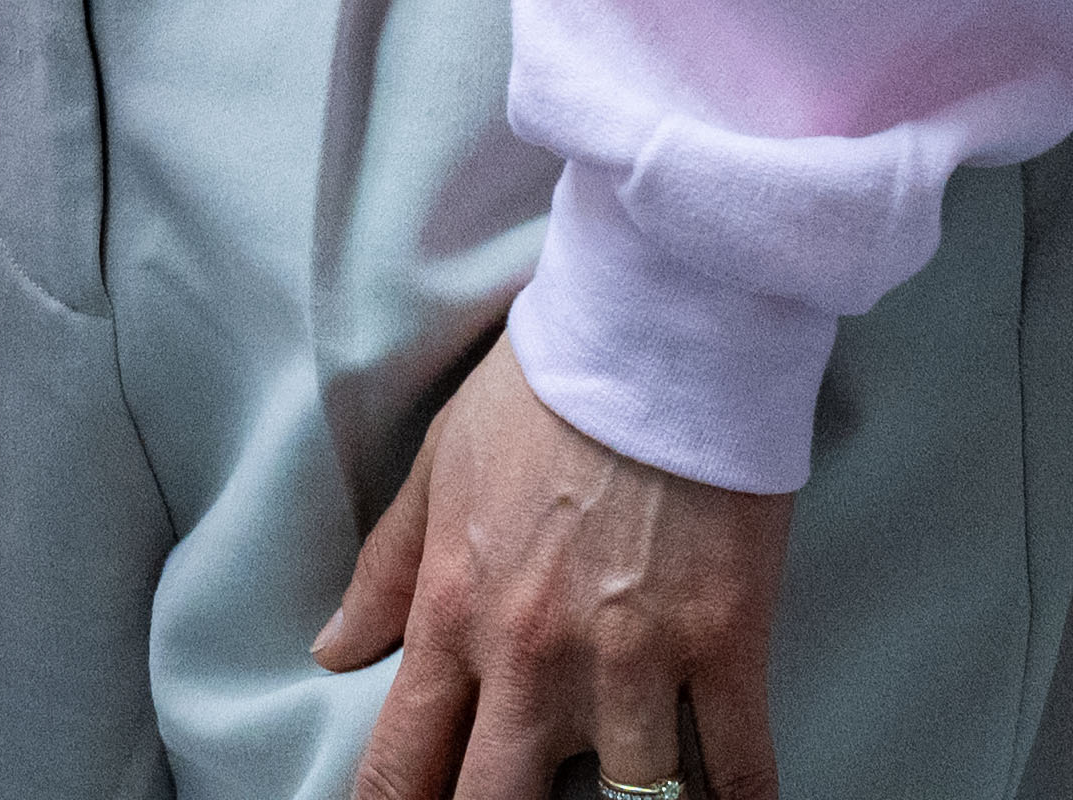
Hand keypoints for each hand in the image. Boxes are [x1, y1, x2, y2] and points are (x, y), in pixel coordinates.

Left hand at [320, 335, 786, 799]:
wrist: (661, 321)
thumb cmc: (547, 384)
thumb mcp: (438, 464)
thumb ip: (387, 570)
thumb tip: (334, 652)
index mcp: (456, 614)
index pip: (400, 766)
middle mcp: (534, 657)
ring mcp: (634, 660)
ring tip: (628, 790)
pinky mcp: (726, 643)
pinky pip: (737, 766)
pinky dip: (738, 798)